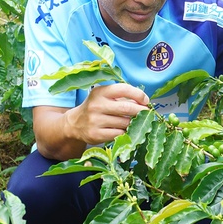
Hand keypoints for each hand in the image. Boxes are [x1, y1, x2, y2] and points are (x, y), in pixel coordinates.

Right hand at [33, 83, 149, 159]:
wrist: (74, 123)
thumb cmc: (96, 107)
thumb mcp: (104, 96)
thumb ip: (122, 97)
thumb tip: (144, 102)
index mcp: (101, 92)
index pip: (123, 89)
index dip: (138, 94)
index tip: (146, 100)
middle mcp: (97, 105)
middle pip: (126, 108)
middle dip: (141, 111)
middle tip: (148, 113)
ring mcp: (95, 121)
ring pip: (125, 123)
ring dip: (134, 123)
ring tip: (137, 122)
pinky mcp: (96, 135)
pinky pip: (119, 134)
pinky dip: (126, 132)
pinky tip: (126, 130)